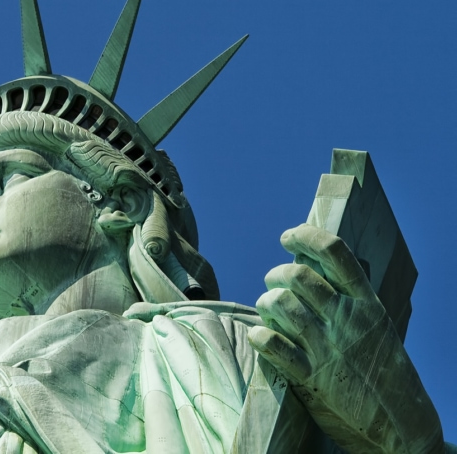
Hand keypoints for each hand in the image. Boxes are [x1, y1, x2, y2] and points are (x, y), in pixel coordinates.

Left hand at [248, 224, 443, 453]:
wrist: (402, 424)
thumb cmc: (381, 369)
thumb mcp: (375, 326)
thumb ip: (346, 299)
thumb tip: (309, 265)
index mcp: (366, 303)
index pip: (335, 252)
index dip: (306, 237)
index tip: (288, 238)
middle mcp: (347, 320)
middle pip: (298, 275)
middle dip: (277, 275)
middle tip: (274, 285)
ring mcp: (328, 348)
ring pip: (280, 304)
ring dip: (266, 303)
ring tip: (269, 312)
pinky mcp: (311, 377)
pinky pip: (273, 344)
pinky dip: (260, 335)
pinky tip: (260, 336)